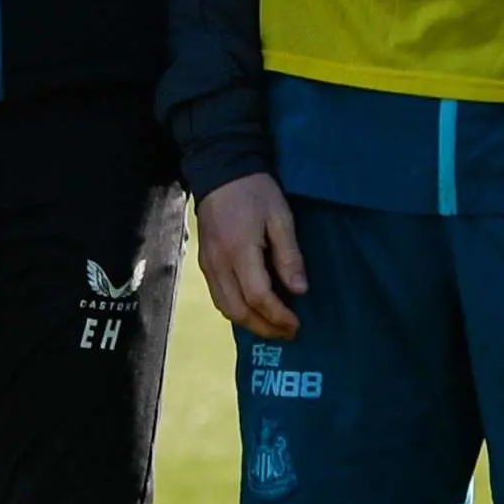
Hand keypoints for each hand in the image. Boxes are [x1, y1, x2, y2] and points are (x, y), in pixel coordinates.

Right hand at [196, 172, 306, 340]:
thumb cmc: (255, 191)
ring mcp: (208, 264)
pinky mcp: (205, 262)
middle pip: (238, 310)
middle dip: (264, 328)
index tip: (297, 324)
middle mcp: (219, 264)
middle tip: (287, 333)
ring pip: (225, 308)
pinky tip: (253, 310)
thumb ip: (289, 255)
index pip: (258, 296)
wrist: (220, 170)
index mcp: (239, 251)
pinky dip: (236, 310)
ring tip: (272, 327)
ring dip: (249, 323)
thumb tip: (299, 290)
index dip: (278, 316)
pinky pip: (218, 296)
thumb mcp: (280, 216)